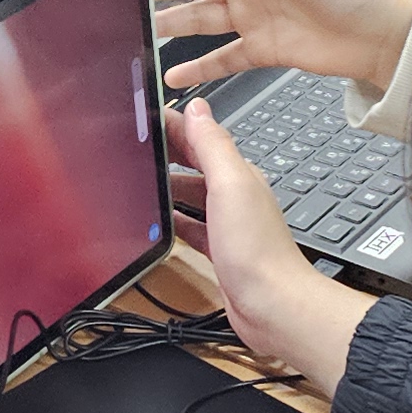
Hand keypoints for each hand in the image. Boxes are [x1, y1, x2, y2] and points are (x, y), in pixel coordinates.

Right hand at [172, 105, 377, 391]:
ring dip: (171, 186)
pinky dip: (176, 220)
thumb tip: (199, 109)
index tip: (148, 117)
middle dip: (169, 153)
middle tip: (139, 146)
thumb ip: (213, 146)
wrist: (272, 304)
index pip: (203, 138)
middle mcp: (235, 197)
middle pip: (197, 166)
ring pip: (193, 196)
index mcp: (238, 175)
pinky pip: (193, 228)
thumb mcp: (230, 185)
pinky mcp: (220, 251)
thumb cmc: (256, 249)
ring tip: (145, 180)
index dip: (176, 126)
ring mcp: (228, 225)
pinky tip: (163, 222)